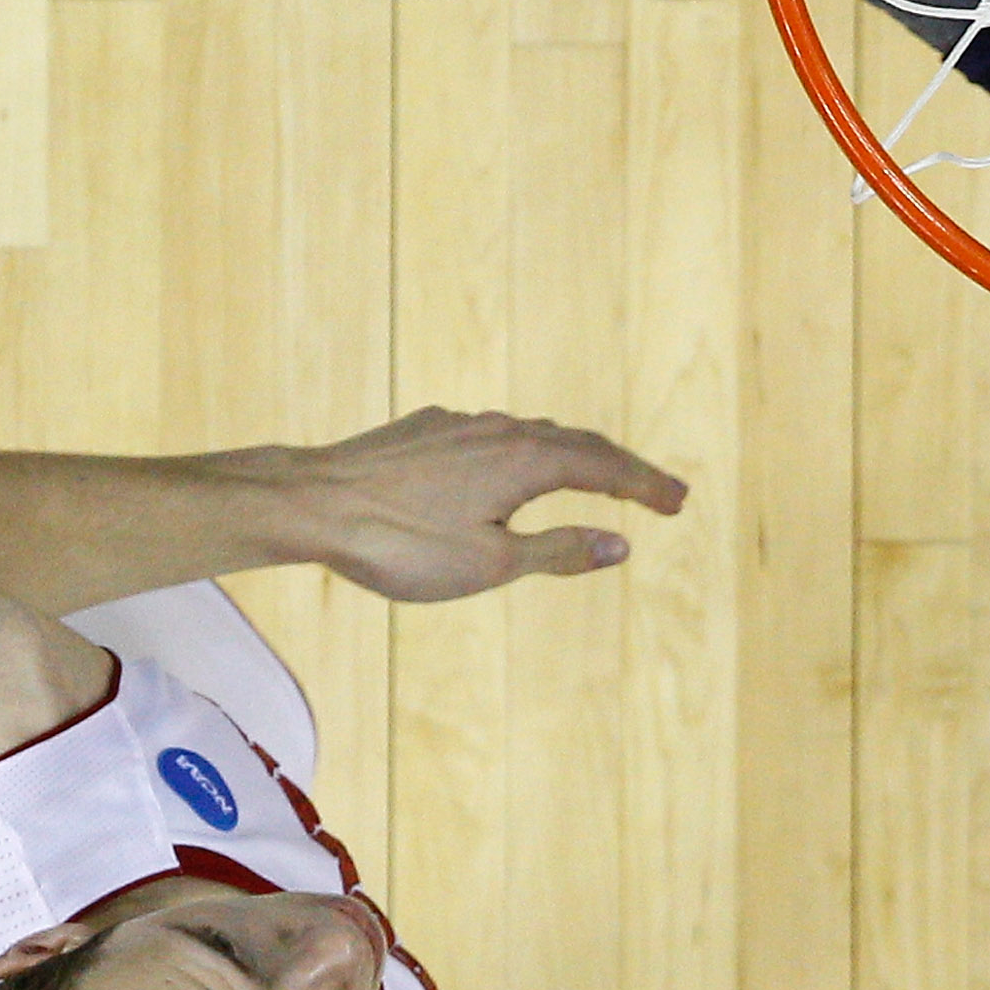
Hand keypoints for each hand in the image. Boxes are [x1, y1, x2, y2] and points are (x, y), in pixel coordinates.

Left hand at [270, 409, 687, 601]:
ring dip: (572, 455)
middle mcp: (500, 430)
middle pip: (577, 443)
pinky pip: (491, 435)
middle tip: (656, 491)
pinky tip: (507, 467)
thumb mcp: (490, 563)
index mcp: (526, 462)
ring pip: (532, 435)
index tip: (679, 503)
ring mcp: (459, 425)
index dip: (647, 485)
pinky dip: (522, 451)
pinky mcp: (424, 430)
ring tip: (592, 476)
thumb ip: (559, 551)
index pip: (606, 469)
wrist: (310, 502)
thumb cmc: (399, 544)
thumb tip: (621, 543)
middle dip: (622, 467)